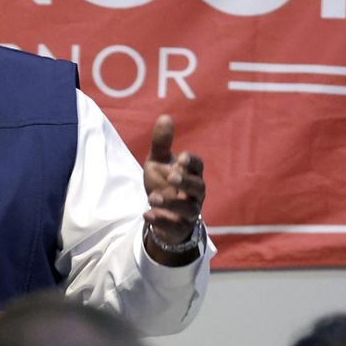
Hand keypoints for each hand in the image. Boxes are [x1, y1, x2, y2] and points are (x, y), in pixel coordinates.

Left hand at [142, 115, 205, 264]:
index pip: (198, 166)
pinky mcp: (179, 228)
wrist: (161, 213)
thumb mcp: (159, 162)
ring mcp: (188, 212)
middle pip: (198, 187)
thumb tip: (165, 117)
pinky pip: (175, 227)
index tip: (182, 158)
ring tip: (151, 197)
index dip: (192, 162)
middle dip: (186, 181)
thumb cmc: (164, 182)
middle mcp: (194, 193)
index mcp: (191, 174)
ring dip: (170, 203)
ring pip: (188, 210)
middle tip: (172, 176)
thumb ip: (162, 144)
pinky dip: (161, 221)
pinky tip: (147, 214)